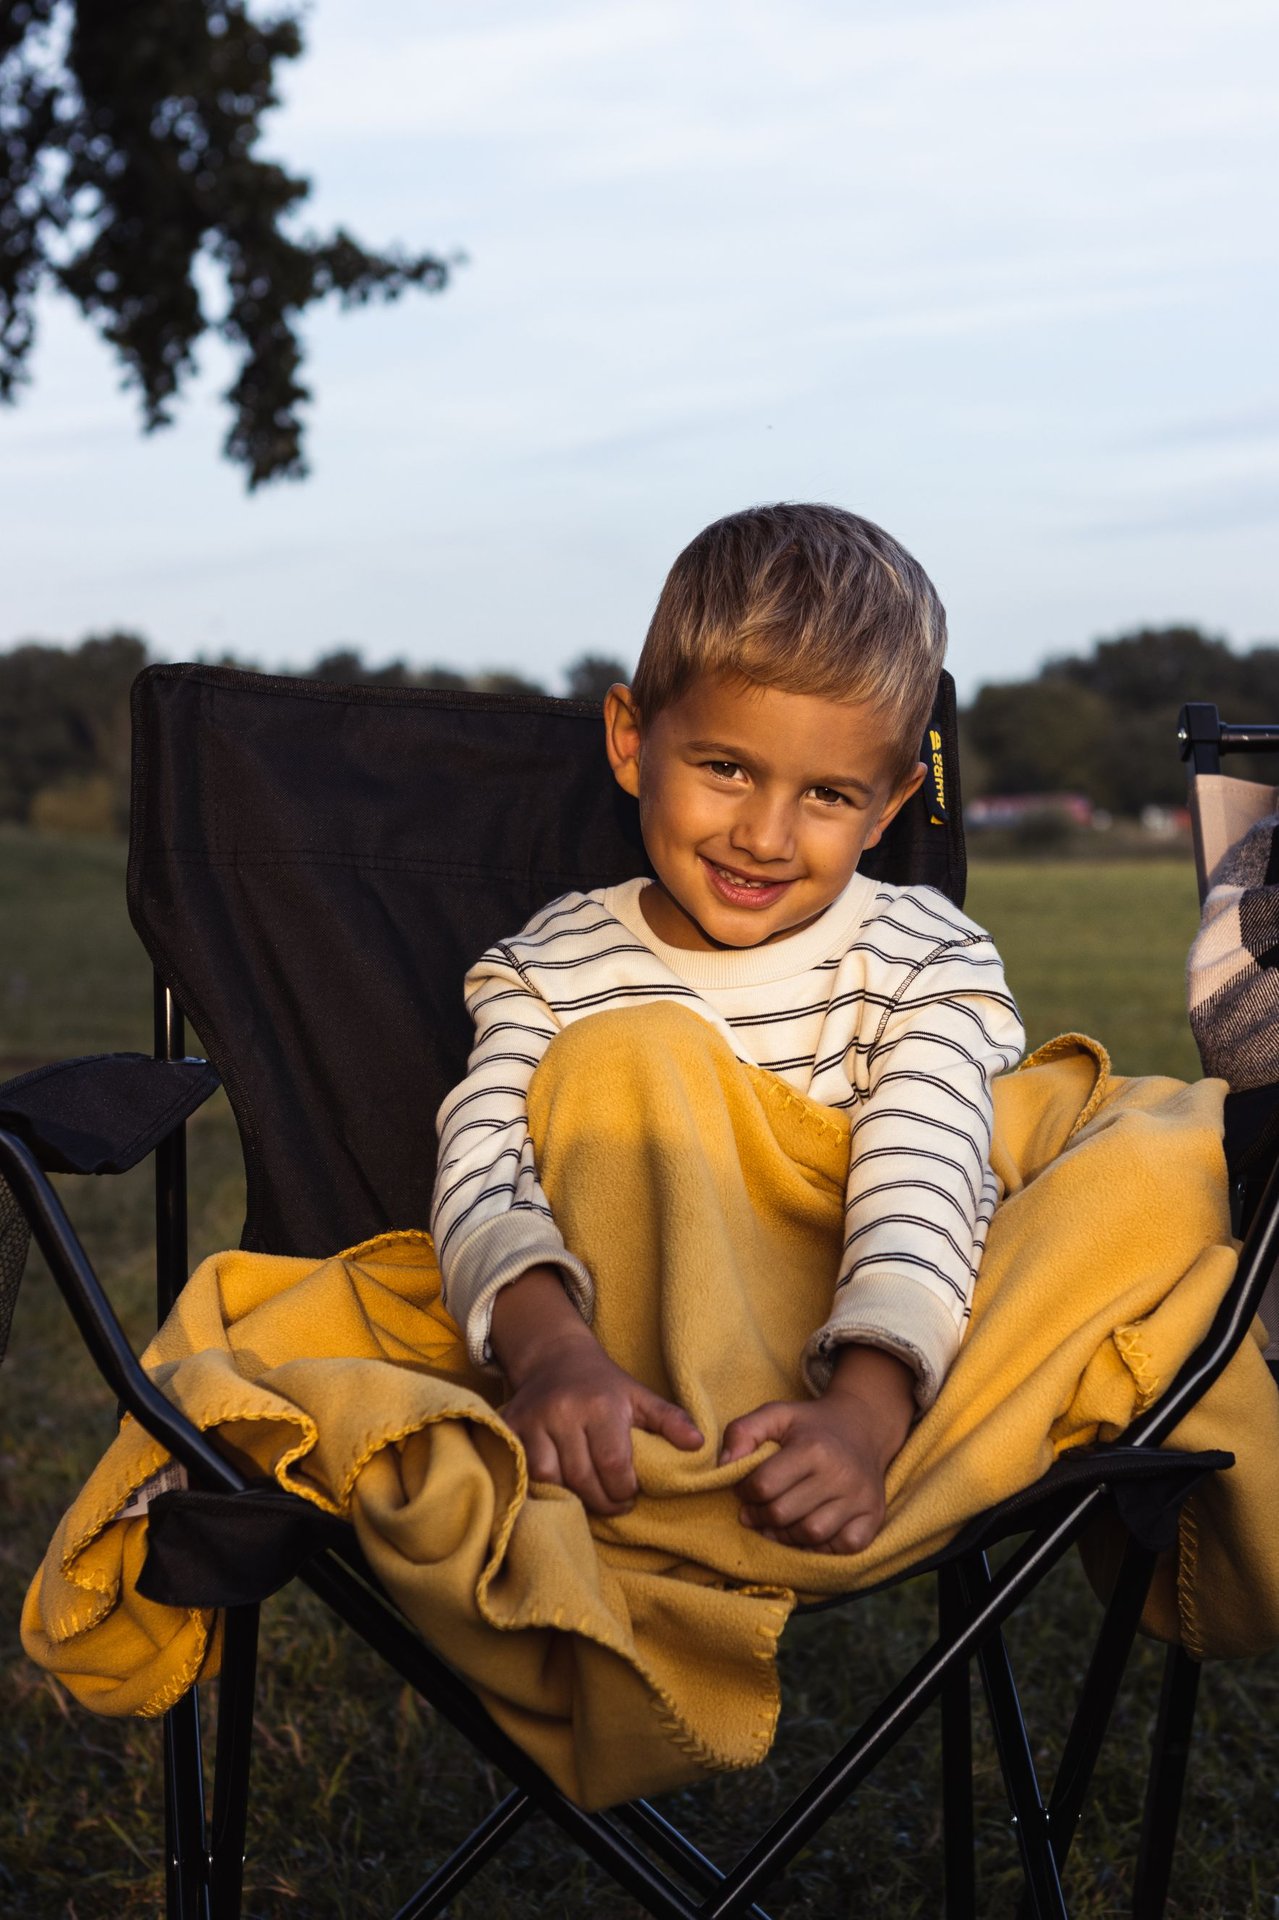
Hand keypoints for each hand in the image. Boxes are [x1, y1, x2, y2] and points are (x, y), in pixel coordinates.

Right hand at [490, 1267, 702, 1514]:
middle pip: (582, 1478)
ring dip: (571, 1496)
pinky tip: (559, 1487)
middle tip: (614, 1502)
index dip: (624, 1490)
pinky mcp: (510, 1426)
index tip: (631, 1494)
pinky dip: (540, 1486)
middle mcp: (563, 1411)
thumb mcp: (640, 1396)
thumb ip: (670, 1420)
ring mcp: (532, 1420)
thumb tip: (698, 1445)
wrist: (554, 1358)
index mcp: (600, 1405)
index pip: (614, 1464)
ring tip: (588, 1495)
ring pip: (549, 1479)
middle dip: (602, 1500)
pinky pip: (523, 1471)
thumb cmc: (604, 1384)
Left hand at [718, 1345, 914, 1553]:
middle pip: (783, 1514)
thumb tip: (724, 1466)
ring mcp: (860, 1498)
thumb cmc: (811, 1425)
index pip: (764, 1485)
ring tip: (776, 1523)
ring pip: (810, 1535)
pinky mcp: (873, 1517)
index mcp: (813, 1448)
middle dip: (759, 1517)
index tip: (745, 1489)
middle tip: (754, 1511)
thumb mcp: (776, 1415)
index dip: (744, 1491)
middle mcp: (840, 1475)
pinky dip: (821, 1547)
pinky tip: (807, 1533)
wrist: (863, 1426)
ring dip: (785, 1535)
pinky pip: (843, 1548)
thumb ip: (743, 1432)